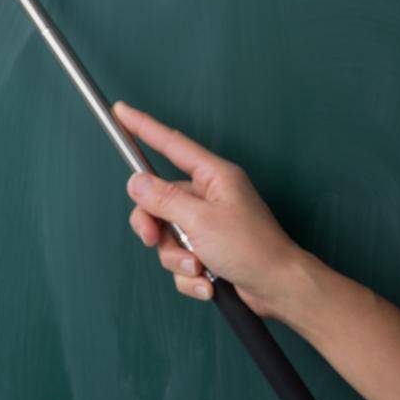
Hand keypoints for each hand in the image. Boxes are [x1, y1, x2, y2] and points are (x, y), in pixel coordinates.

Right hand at [116, 101, 308, 322]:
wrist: (277, 288)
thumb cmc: (252, 247)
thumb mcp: (200, 220)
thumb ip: (164, 199)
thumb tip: (136, 181)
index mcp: (213, 176)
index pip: (171, 144)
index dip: (144, 127)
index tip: (122, 111)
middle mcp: (209, 197)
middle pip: (159, 201)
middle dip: (155, 227)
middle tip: (153, 239)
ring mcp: (207, 224)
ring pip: (167, 236)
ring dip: (177, 258)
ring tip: (199, 267)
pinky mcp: (207, 250)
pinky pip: (180, 259)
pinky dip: (190, 275)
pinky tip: (209, 282)